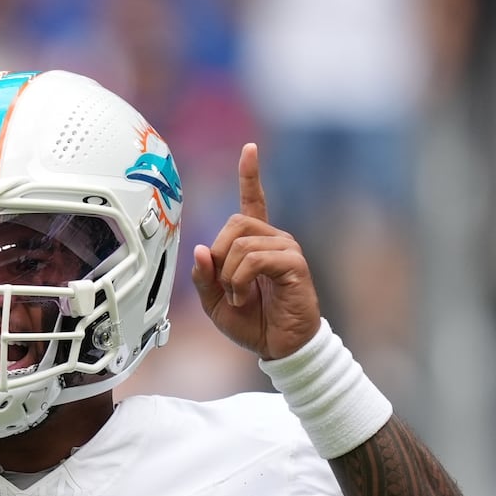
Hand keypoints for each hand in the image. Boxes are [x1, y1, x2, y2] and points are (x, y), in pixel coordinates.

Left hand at [190, 143, 321, 359]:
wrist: (279, 346)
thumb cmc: (252, 323)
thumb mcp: (214, 302)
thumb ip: (203, 277)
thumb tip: (201, 249)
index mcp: (255, 243)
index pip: (253, 201)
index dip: (250, 175)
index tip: (250, 149)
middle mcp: (274, 239)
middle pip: (234, 224)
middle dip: (219, 257)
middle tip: (225, 286)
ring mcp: (286, 249)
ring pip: (241, 244)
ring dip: (229, 276)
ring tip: (239, 297)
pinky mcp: (294, 264)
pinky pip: (254, 259)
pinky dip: (240, 281)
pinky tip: (246, 298)